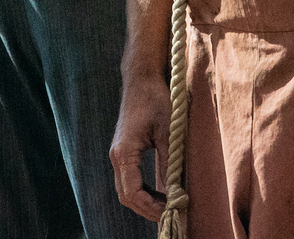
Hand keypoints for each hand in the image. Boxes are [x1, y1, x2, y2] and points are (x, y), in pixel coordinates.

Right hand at [109, 69, 170, 221]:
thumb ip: (170, 165)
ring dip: (145, 202)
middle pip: (126, 196)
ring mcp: (118, 154)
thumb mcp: (169, 133)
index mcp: (124, 152)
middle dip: (148, 210)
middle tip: (173, 215)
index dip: (152, 208)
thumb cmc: (156, 101)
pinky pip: (129, 180)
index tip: (173, 211)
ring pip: (126, 190)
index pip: (132, 193)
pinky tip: (161, 192)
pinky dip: (143, 192)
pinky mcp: (124, 151)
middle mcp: (117, 155)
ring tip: (169, 206)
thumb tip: (177, 194)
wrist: (142, 79)